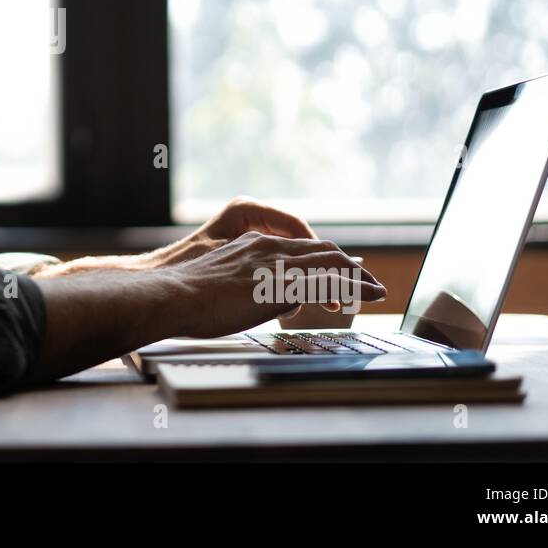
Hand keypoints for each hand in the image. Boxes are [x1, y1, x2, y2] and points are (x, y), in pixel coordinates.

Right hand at [145, 196, 356, 316]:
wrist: (171, 295)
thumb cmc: (186, 298)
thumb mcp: (224, 284)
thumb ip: (251, 287)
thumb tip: (278, 302)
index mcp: (252, 246)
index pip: (299, 247)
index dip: (325, 259)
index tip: (339, 273)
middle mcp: (268, 249)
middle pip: (323, 250)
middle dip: (349, 266)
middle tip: (367, 282)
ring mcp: (276, 265)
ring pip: (331, 262)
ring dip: (359, 277)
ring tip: (376, 290)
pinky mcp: (281, 284)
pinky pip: (328, 282)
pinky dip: (354, 287)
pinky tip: (366, 297)